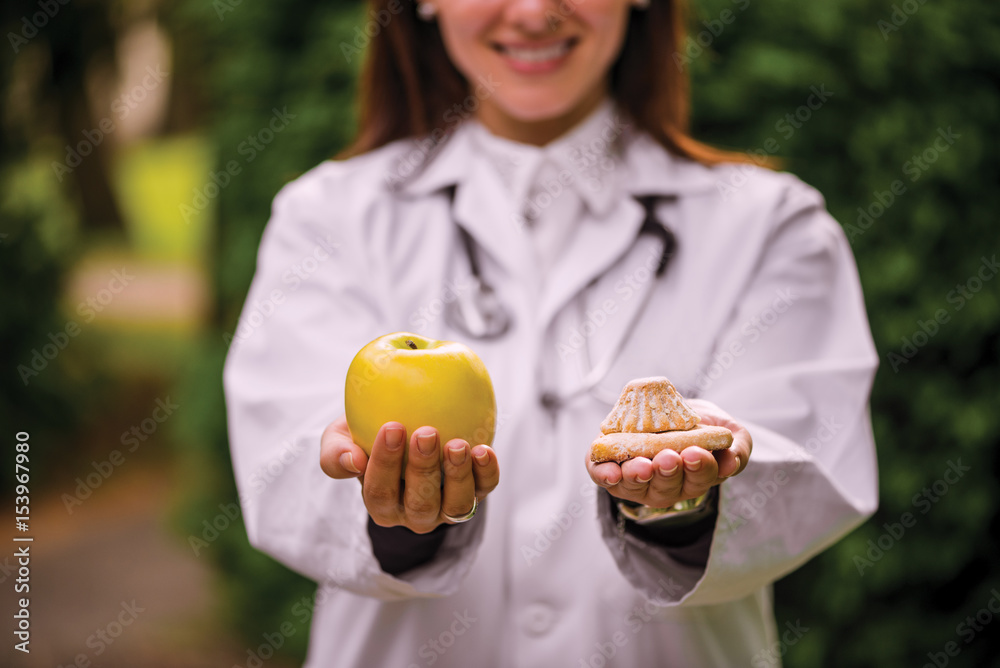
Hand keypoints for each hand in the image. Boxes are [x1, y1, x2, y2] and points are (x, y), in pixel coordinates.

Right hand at [319, 415, 499, 533]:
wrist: (403, 429)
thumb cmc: (365, 435)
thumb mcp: (339, 440)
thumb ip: (335, 453)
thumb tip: (353, 460)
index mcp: (382, 505)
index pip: (380, 493)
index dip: (384, 464)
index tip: (391, 427)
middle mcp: (414, 513)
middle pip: (420, 504)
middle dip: (424, 470)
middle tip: (426, 433)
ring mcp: (447, 507)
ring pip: (456, 506)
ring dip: (458, 476)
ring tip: (457, 445)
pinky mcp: (475, 493)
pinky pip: (484, 489)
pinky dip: (486, 473)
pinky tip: (483, 449)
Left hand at [585, 399, 751, 507]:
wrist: (666, 408)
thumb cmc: (701, 426)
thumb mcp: (729, 432)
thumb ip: (737, 448)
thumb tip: (731, 464)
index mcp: (694, 479)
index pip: (699, 478)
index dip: (698, 468)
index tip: (695, 452)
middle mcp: (665, 486)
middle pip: (666, 488)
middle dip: (667, 473)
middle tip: (668, 458)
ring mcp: (636, 481)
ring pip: (635, 486)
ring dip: (636, 477)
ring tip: (639, 466)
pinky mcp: (609, 469)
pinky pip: (603, 476)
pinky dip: (604, 475)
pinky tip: (609, 471)